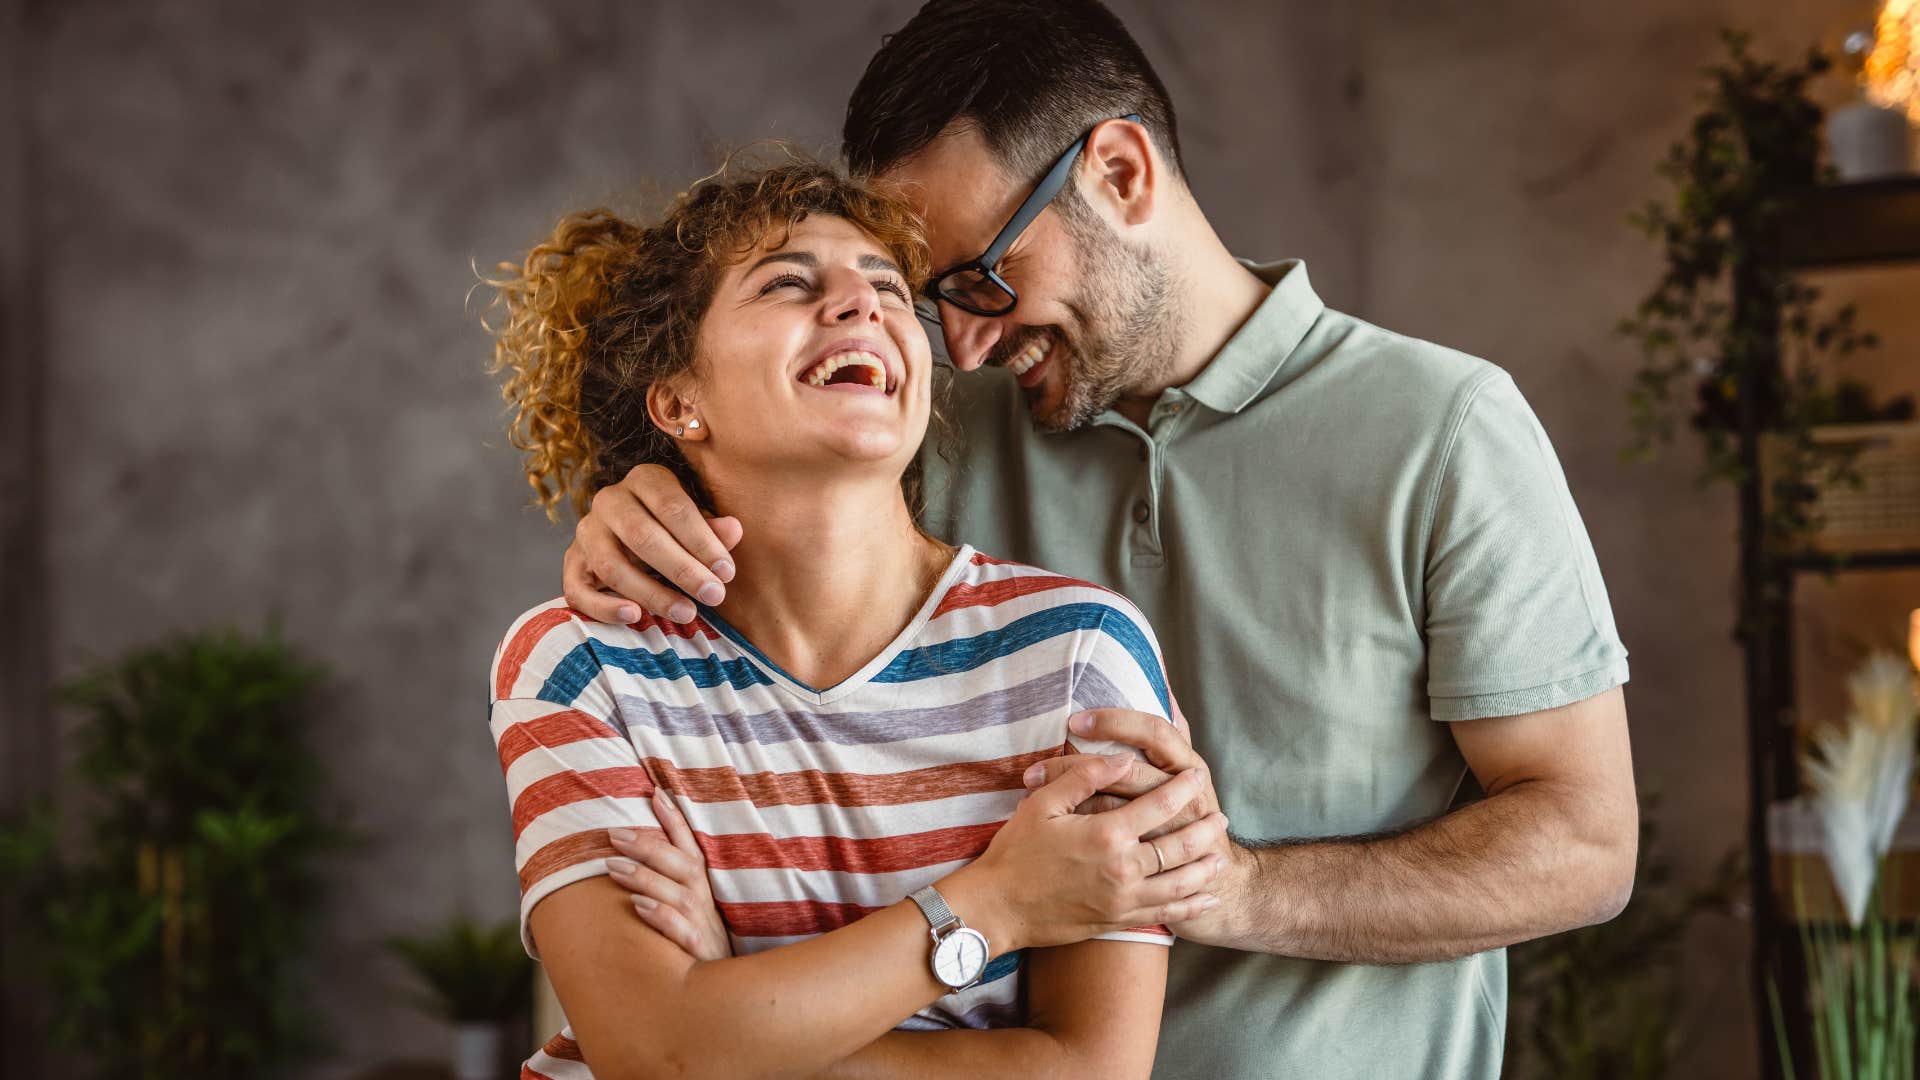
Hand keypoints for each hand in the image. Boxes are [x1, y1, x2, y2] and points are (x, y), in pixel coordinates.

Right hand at [563, 463, 744, 623]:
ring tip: (686, 613)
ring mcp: (586, 532)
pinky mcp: (572, 565)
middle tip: (714, 595)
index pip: (672, 507)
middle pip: (642, 535)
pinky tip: (635, 616)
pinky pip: (579, 590)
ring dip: (651, 593)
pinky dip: (605, 607)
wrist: (628, 537)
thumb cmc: (673, 529)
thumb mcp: (695, 524)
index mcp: (644, 480)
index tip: (727, 572)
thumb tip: (733, 530)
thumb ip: (712, 529)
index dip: (702, 541)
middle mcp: (609, 500)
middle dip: (682, 569)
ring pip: (612, 565)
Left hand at [606, 789, 731, 960]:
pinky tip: (638, 906)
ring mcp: (703, 925)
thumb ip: (666, 884)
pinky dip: (662, 916)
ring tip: (613, 866)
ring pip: (678, 894)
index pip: (690, 846)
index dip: (675, 820)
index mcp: (702, 888)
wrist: (720, 991)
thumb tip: (629, 857)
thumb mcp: (687, 911)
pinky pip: (681, 931)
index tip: (656, 793)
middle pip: (682, 865)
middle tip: (614, 834)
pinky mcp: (699, 951)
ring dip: (647, 877)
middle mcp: (705, 902)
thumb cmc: (695, 945)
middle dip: (649, 845)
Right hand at [1022, 706, 1248, 944]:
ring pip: (1180, 884)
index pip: (1159, 805)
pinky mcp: (1118, 920)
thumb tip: (1123, 758)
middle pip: (1180, 846)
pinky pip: (1165, 914)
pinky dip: (1189, 905)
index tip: (1198, 778)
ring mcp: (1123, 899)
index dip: (1183, 789)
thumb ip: (1085, 777)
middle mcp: (1123, 868)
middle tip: (1221, 818)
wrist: (997, 910)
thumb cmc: (1015, 853)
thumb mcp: (1042, 805)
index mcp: (1107, 834)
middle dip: (1205, 830)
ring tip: (1219, 857)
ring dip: (1204, 868)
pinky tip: (1202, 898)